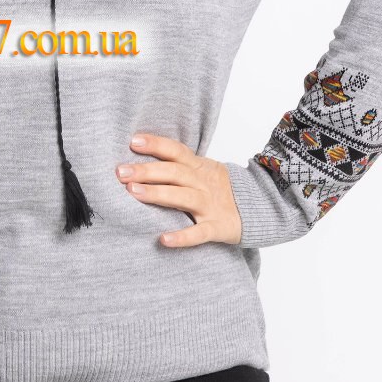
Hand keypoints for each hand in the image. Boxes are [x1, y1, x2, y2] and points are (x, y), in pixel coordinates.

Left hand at [115, 133, 242, 247]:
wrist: (260, 207)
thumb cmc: (221, 189)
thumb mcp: (203, 171)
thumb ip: (178, 165)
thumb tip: (139, 158)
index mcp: (198, 167)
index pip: (176, 151)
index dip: (156, 144)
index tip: (133, 141)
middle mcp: (202, 183)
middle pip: (173, 173)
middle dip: (146, 171)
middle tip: (120, 172)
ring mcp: (210, 205)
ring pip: (182, 197)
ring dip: (157, 194)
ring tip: (133, 192)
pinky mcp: (217, 227)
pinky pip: (199, 233)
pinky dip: (182, 237)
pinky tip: (164, 240)